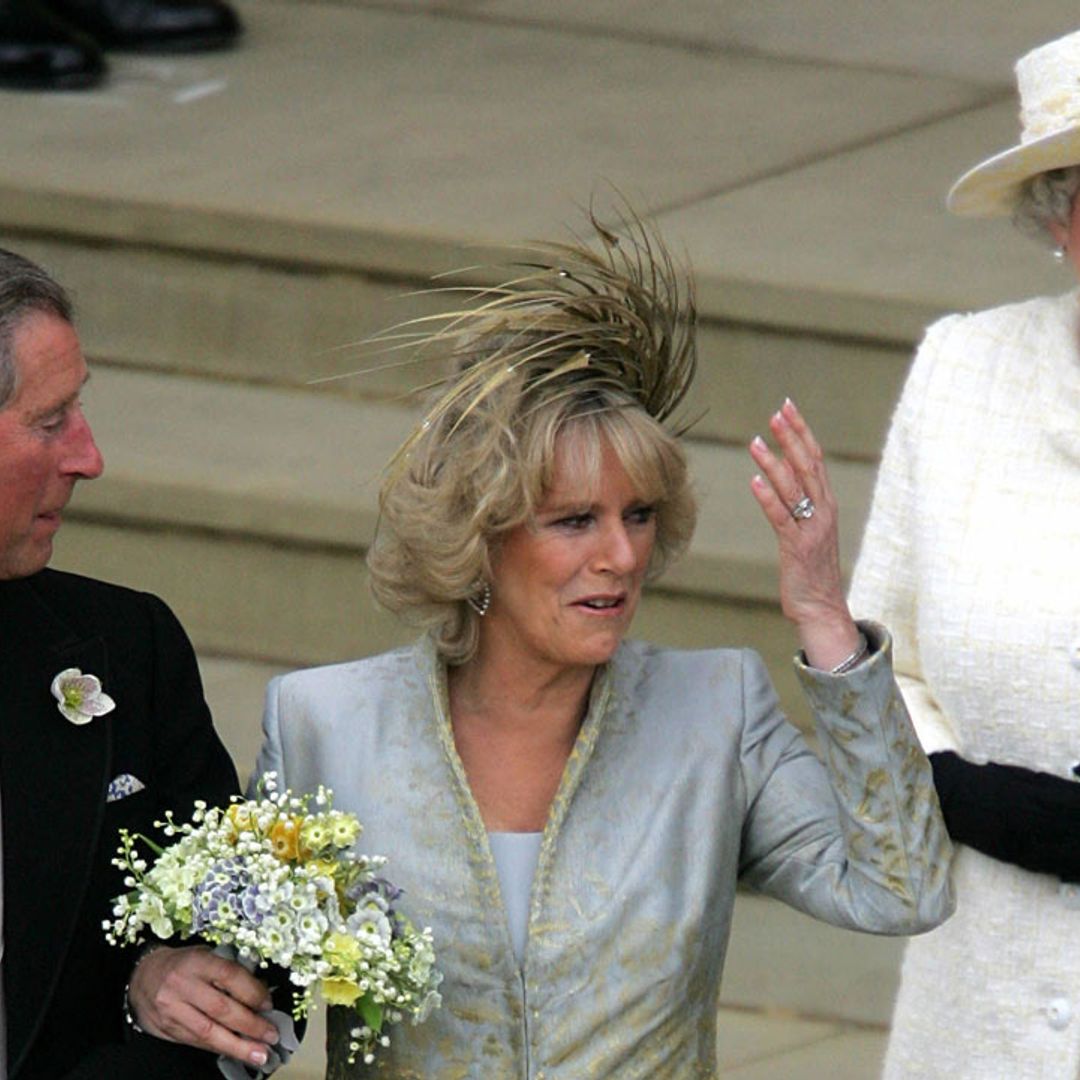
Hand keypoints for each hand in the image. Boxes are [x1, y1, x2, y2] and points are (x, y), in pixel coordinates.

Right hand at [127, 944, 278, 1067]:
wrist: (143, 976)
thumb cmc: (182, 964)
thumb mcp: (205, 955)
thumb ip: (229, 970)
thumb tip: (261, 990)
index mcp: (197, 961)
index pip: (230, 976)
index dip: (252, 992)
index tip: (268, 1004)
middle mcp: (183, 985)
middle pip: (221, 1009)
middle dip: (250, 1025)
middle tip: (271, 1034)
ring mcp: (172, 1010)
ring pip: (209, 1032)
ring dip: (238, 1046)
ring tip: (259, 1053)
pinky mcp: (167, 1029)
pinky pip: (197, 1042)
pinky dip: (220, 1048)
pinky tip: (236, 1051)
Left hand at [748, 398, 859, 669]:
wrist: (822, 608)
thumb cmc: (812, 570)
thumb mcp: (810, 530)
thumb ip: (800, 504)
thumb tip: (780, 475)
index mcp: (827, 504)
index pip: (814, 459)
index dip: (801, 432)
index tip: (788, 407)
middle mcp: (823, 511)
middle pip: (808, 465)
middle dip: (792, 436)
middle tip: (777, 412)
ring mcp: (811, 529)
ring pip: (793, 487)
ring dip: (773, 462)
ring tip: (756, 441)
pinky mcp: (796, 547)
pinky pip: (781, 517)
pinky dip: (767, 497)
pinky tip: (753, 480)